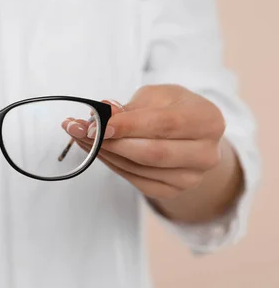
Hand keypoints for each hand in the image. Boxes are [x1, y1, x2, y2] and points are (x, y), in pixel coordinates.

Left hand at [63, 84, 227, 200]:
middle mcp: (206, 154)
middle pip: (151, 152)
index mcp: (209, 121)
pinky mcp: (171, 191)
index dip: (129, 125)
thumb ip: (133, 106)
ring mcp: (190, 178)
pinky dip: (110, 163)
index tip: (98, 123)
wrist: (190, 136)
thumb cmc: (173, 109)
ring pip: (138, 168)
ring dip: (103, 151)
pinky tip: (95, 149)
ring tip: (79, 135)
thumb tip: (104, 114)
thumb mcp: (158, 96)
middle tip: (78, 129)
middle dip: (110, 141)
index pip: (166, 124)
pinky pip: (133, 179)